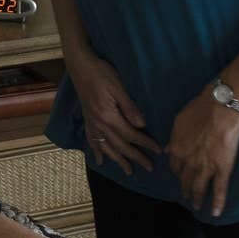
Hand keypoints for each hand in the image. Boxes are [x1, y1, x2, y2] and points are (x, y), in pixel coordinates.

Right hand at [65, 53, 158, 175]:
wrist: (80, 66)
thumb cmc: (102, 73)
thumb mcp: (118, 87)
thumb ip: (129, 107)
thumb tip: (142, 126)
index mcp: (109, 116)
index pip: (131, 135)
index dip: (145, 144)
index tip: (158, 151)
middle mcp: (99, 124)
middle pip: (120, 145)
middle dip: (135, 157)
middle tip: (149, 168)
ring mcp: (92, 123)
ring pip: (107, 147)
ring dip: (118, 160)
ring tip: (128, 171)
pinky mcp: (87, 120)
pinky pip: (92, 141)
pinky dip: (97, 152)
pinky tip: (100, 161)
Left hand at [167, 89, 238, 216]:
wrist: (219, 110)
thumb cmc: (199, 110)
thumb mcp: (178, 122)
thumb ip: (174, 138)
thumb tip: (167, 148)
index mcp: (176, 150)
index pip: (174, 166)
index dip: (177, 172)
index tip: (179, 175)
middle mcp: (188, 163)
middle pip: (184, 180)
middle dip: (184, 189)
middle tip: (186, 197)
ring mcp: (205, 168)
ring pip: (199, 188)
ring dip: (197, 199)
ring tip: (196, 207)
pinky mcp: (222, 170)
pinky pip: (219, 190)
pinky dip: (218, 203)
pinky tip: (216, 213)